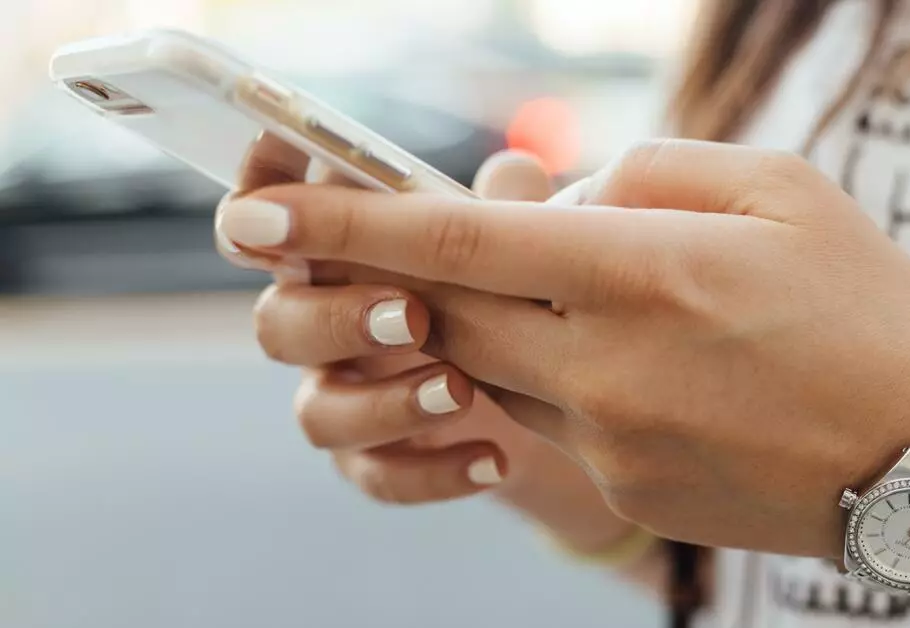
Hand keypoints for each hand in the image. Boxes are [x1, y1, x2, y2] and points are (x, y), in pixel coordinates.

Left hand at [216, 139, 909, 557]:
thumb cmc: (866, 302)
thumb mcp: (778, 187)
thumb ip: (646, 171)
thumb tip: (553, 196)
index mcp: (645, 271)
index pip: (458, 241)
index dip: (346, 224)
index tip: (257, 216)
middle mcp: (608, 364)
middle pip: (448, 312)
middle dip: (403, 274)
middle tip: (392, 244)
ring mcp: (611, 441)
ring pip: (491, 369)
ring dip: (496, 324)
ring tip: (583, 296)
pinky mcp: (624, 490)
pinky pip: (549, 421)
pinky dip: (556, 376)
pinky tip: (638, 363)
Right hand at [217, 141, 637, 552]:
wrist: (557, 397)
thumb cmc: (517, 290)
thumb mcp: (522, 244)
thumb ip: (509, 207)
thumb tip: (514, 171)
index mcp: (340, 251)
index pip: (268, 219)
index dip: (257, 198)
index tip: (272, 198)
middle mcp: (325, 322)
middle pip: (278, 323)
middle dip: (336, 319)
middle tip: (410, 316)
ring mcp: (345, 395)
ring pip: (318, 412)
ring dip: (384, 403)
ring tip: (462, 391)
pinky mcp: (377, 458)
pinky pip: (376, 475)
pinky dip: (431, 472)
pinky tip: (494, 459)